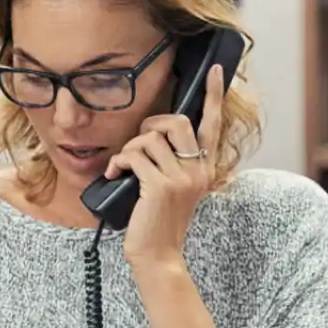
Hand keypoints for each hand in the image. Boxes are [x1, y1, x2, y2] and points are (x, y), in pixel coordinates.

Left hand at [105, 64, 225, 266]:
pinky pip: (133, 155)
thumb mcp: (176, 190)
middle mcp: (198, 171)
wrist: (158, 257)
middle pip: (177, 121)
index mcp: (205, 169)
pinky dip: (118, 162)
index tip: (214, 71)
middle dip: (150, 124)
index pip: (213, 125)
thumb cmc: (160, 223)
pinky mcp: (159, 186)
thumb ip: (174, 163)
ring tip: (123, 168)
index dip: (213, 96)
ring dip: (129, 149)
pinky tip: (113, 176)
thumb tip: (152, 136)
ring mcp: (181, 178)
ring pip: (150, 138)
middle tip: (138, 144)